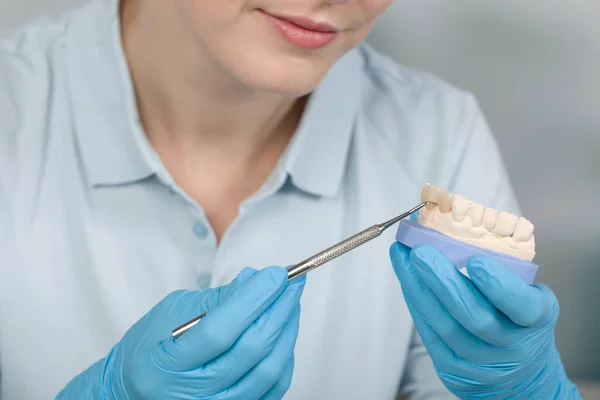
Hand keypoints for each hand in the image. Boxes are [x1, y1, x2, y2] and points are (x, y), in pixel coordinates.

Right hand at [57, 266, 304, 399]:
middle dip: (277, 309)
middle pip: (249, 350)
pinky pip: (273, 387)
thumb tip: (255, 279)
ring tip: (291, 303)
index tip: (276, 275)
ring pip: (268, 370)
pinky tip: (285, 331)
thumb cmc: (152, 346)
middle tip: (291, 283)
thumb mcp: (172, 312)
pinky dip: (285, 356)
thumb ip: (215, 299)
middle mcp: (191, 395)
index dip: (253, 300)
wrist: (137, 387)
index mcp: (165, 365)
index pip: (219, 330)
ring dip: (287, 330)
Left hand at [390, 242, 580, 398]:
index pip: (523, 307)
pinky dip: (415, 302)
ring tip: (403, 257)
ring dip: (419, 288)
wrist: (520, 371)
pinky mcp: (454, 370)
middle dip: (444, 282)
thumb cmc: (518, 318)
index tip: (475, 260)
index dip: (500, 286)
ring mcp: (481, 364)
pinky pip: (430, 334)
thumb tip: (457, 229)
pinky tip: (406, 278)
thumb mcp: (528, 293)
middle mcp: (511, 347)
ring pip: (445, 327)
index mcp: (537, 320)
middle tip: (421, 252)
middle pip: (476, 319)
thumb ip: (505, 269)